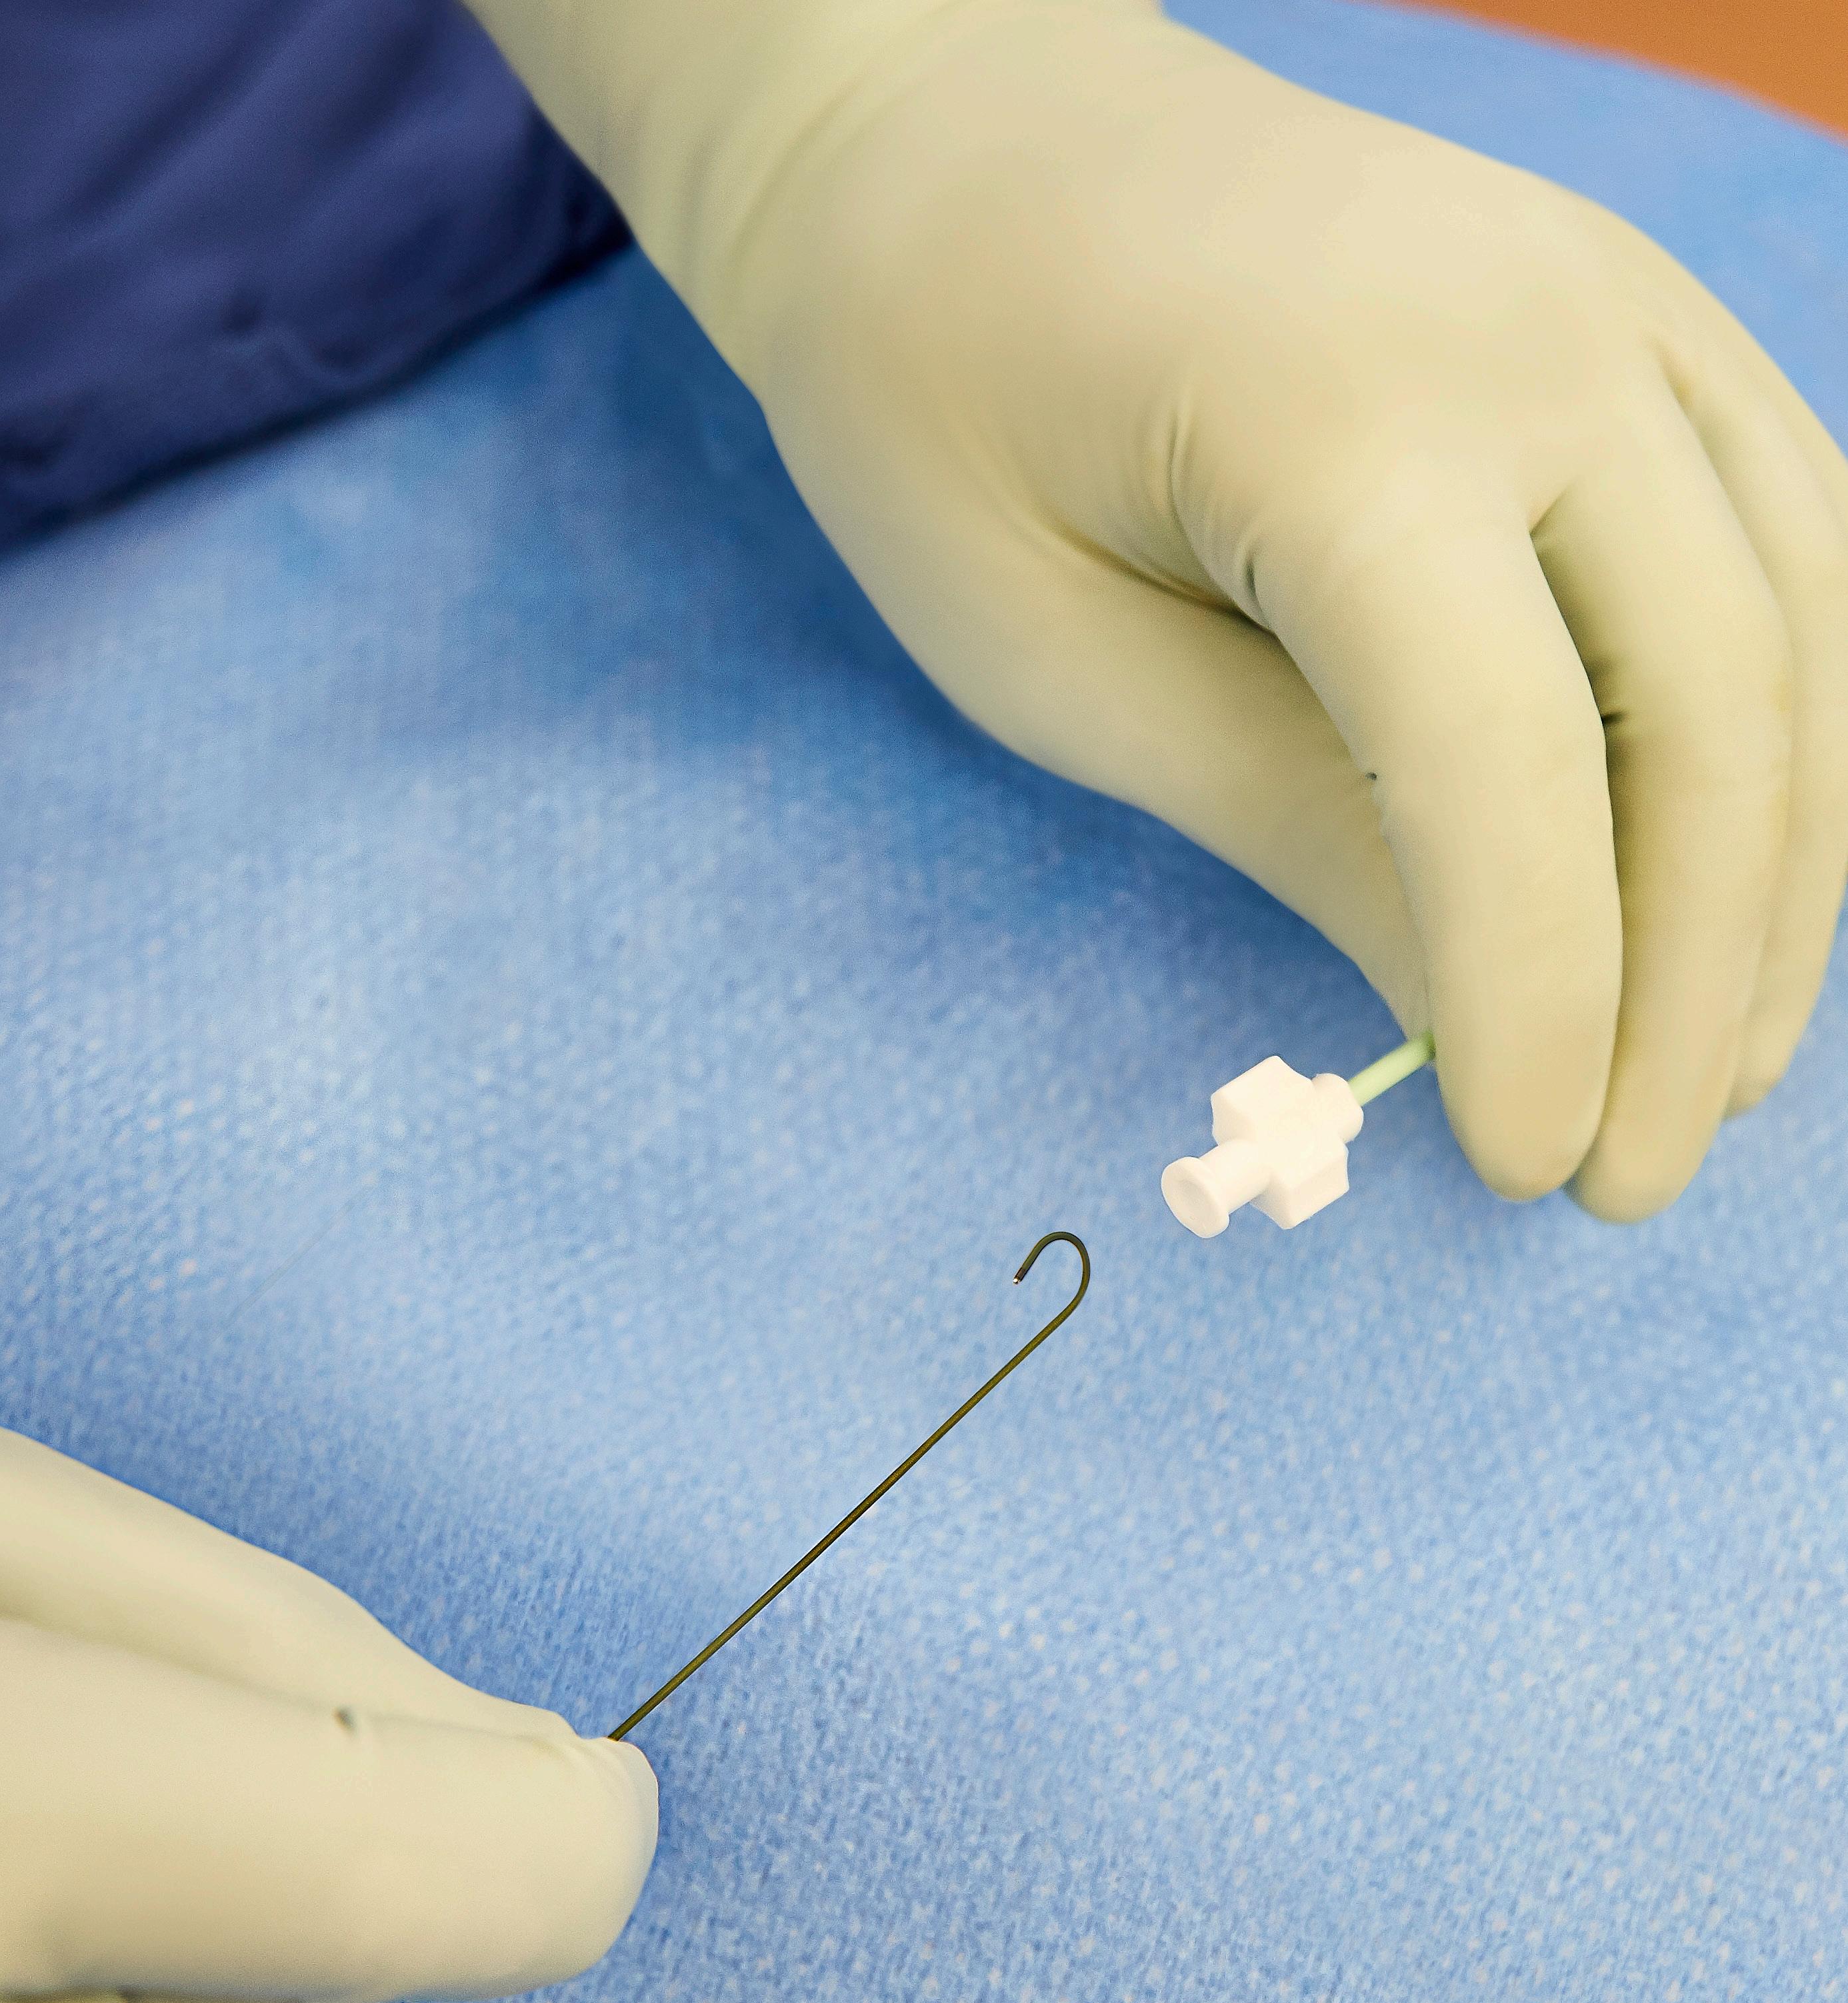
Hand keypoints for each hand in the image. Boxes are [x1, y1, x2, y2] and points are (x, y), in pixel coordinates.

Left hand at [482, 0, 1847, 1218]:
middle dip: (1692, 977)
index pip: (1505, 758)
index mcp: (1343, 411)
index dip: (1538, 989)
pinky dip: (1793, 730)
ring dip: (1780, 877)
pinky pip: (1789, 538)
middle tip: (1627, 1179)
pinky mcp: (1640, 312)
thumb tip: (1470, 1001)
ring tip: (1717, 1071)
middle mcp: (1539, 329)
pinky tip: (1748, 878)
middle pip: (1711, 704)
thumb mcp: (1048, 652)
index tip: (1520, 1163)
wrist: (955, 128)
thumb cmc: (936, 397)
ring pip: (1799, 629)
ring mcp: (1617, 298)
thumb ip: (1279, 811)